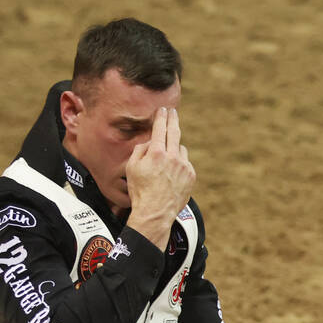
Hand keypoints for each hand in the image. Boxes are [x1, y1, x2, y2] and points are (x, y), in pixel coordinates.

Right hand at [125, 107, 194, 249]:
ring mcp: (184, 166)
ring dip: (174, 149)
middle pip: (175, 132)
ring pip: (181, 149)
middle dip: (173, 119)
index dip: (162, 117)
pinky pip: (186, 163)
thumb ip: (140, 150)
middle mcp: (172, 157)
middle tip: (173, 112)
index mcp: (156, 153)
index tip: (163, 110)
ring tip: (165, 161)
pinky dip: (179, 163)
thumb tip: (150, 141)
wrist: (155, 213)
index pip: (160, 128)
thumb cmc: (140, 191)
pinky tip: (171, 173)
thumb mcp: (131, 167)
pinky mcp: (191, 176)